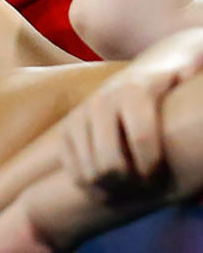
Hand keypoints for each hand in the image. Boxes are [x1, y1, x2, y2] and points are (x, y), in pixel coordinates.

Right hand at [59, 32, 202, 194]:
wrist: (142, 73)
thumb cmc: (172, 83)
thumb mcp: (185, 73)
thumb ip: (194, 69)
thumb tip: (194, 69)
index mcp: (134, 92)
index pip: (142, 141)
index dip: (155, 168)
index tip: (161, 172)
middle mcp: (102, 102)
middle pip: (110, 165)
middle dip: (130, 185)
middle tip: (144, 184)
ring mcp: (81, 115)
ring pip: (89, 172)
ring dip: (111, 189)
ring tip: (129, 186)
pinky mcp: (68, 128)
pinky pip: (71, 167)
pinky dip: (88, 184)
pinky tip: (108, 184)